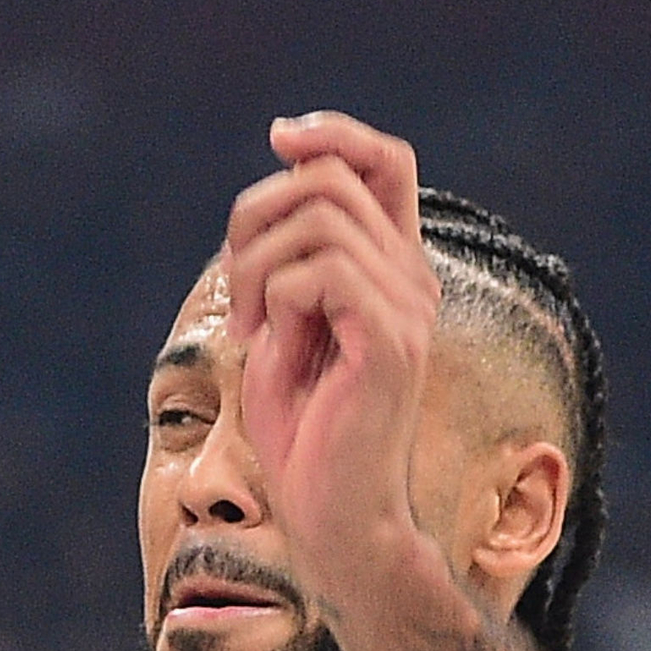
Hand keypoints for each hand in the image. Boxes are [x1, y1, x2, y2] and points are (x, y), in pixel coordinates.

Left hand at [223, 112, 441, 620]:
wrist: (331, 517)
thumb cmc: (302, 433)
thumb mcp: (281, 327)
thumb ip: (287, 259)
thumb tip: (281, 171)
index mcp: (391, 270)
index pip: (387, 160)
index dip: (335, 133)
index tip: (281, 136)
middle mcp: (411, 279)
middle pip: (326, 180)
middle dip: (253, 220)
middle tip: (239, 297)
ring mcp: (407, 308)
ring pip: (315, 220)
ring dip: (255, 269)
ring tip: (252, 331)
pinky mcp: (390, 342)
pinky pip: (317, 273)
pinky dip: (274, 302)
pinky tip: (272, 347)